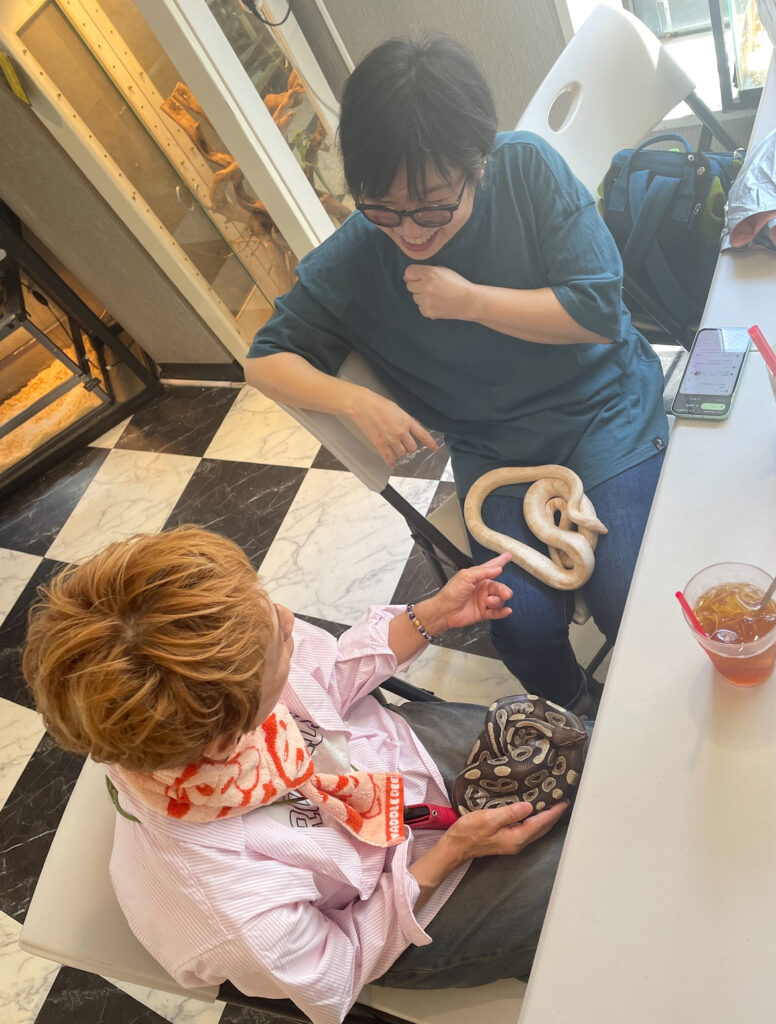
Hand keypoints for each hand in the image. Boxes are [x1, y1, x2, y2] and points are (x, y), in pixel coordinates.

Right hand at [349, 389, 437, 468]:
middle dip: (410, 447)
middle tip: (405, 445)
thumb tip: (416, 425)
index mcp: (406, 421)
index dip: (430, 443)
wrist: (362, 405)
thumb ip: (407, 419)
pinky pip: (389, 458)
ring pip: (402, 454)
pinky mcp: (380, 444)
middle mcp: (400, 431)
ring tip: (396, 449)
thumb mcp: (398, 409)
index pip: (423, 434)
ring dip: (400, 453)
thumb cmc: (378, 404)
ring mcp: (390, 439)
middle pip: (412, 447)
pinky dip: (392, 462)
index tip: (434, 448)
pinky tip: (393, 463)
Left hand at [404, 265, 477, 320]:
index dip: (413, 274)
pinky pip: (420, 307)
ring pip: (414, 297)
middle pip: (409, 285)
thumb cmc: (456, 284)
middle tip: (431, 287)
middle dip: (418, 285)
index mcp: (429, 273)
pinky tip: (437, 303)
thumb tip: (406, 277)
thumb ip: (424, 271)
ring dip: (422, 296)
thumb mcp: (442, 271)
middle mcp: (425, 286)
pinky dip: (426, 306)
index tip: (419, 277)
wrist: (468, 301)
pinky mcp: (428, 312)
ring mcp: (426, 300)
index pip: (409, 272)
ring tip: (436, 295)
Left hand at [415, 553, 512, 633]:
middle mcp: (482, 588)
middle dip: (504, 590)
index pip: (491, 567)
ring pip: (499, 600)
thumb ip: (483, 571)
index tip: (508, 555)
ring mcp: (483, 601)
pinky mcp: (483, 612)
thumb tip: (497, 568)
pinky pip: (497, 612)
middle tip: (505, 593)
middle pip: (499, 587)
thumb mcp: (466, 576)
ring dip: (497, 601)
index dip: (500, 561)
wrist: (444, 611)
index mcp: (477, 577)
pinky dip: (502, 612)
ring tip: (488, 602)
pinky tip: (506, 610)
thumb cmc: (451, 592)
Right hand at [443, 800, 568, 860]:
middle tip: (562, 800)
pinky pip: (528, 829)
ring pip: (536, 829)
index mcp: (517, 837)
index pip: (540, 823)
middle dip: (553, 815)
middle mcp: (518, 843)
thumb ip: (510, 813)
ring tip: (552, 804)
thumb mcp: (489, 819)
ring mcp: (513, 843)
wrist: (456, 847)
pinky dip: (535, 820)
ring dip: (545, 818)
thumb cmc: (469, 832)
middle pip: (542, 828)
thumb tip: (529, 806)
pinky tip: (533, 812)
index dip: (553, 812)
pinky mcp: (507, 840)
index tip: (563, 800)